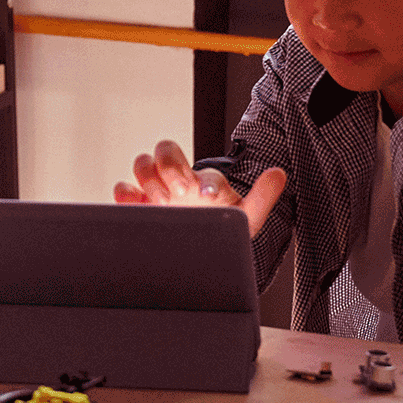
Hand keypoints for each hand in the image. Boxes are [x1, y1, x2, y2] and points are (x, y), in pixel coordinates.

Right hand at [113, 139, 285, 238]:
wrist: (199, 253)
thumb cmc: (219, 229)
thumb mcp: (244, 218)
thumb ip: (262, 197)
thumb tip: (279, 173)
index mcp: (204, 180)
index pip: (201, 168)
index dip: (203, 179)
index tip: (206, 195)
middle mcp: (179, 180)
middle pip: (165, 150)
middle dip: (170, 167)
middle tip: (179, 191)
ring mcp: (156, 190)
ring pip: (142, 163)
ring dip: (148, 178)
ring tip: (161, 201)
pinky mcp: (137, 205)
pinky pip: (122, 189)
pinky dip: (124, 192)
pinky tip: (134, 205)